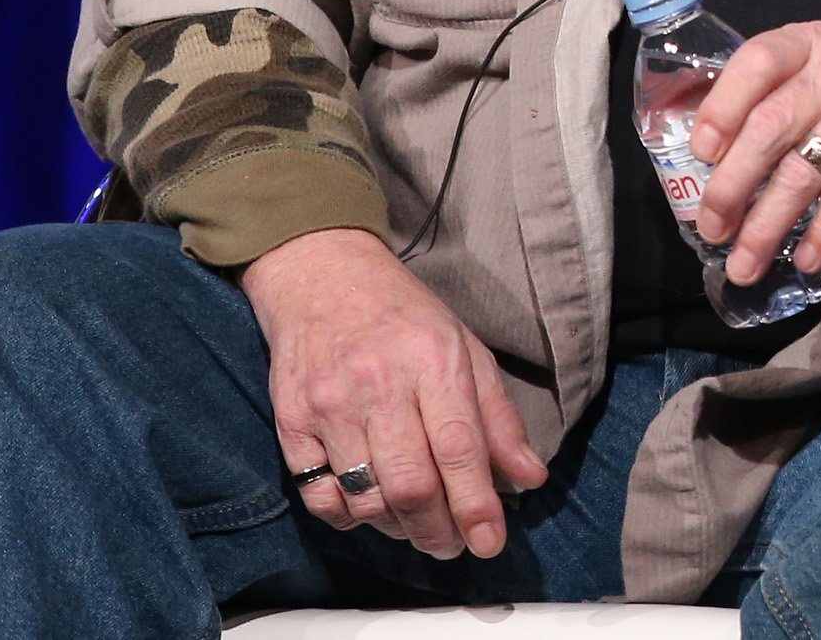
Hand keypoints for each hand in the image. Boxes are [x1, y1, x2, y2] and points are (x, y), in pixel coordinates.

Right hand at [240, 227, 545, 557]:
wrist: (321, 276)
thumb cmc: (403, 316)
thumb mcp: (466, 350)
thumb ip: (497, 418)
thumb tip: (529, 478)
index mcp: (434, 361)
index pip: (459, 447)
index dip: (476, 505)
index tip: (490, 543)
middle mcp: (380, 384)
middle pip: (410, 485)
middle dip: (437, 531)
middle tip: (453, 544)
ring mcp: (330, 406)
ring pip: (365, 497)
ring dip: (396, 528)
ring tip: (416, 525)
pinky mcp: (291, 422)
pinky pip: (319, 496)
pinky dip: (349, 517)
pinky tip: (369, 508)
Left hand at [690, 21, 820, 282]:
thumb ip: (777, 103)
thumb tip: (705, 165)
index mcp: (814, 42)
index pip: (759, 60)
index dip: (723, 106)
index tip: (701, 153)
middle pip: (773, 124)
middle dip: (734, 184)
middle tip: (713, 229)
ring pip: (806, 169)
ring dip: (768, 224)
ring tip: (746, 263)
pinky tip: (805, 258)